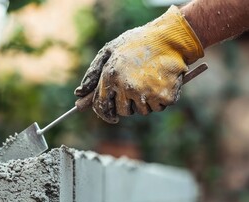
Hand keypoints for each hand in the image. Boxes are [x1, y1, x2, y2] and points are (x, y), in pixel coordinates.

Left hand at [74, 6, 203, 123]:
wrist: (170, 37)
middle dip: (128, 104)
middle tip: (136, 88)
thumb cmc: (137, 42)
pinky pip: (159, 107)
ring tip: (150, 80)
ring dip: (146, 101)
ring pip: (142, 111)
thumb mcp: (109, 51)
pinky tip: (161, 82)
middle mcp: (126, 88)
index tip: (111, 117)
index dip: (105, 113)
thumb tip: (78, 94)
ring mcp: (146, 93)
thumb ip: (93, 73)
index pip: (102, 105)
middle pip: (123, 111)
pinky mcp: (164, 97)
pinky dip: (161, 98)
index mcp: (110, 76)